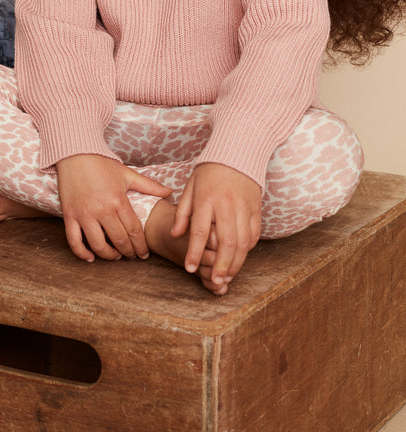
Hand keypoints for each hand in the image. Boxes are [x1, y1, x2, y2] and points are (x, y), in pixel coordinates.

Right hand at [56, 154, 169, 261]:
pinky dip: (81, 253)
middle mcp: (102, 210)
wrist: (75, 153)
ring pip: (98, 245)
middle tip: (131, 256)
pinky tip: (90, 258)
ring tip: (115, 256)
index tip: (144, 254)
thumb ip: (149, 186)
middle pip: (119, 241)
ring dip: (109, 255)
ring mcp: (84, 214)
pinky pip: (74, 240)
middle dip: (128, 252)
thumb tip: (169, 192)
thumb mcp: (127, 174)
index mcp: (119, 201)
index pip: (134, 231)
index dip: (141, 246)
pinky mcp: (69, 215)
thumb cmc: (101, 163)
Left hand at [172, 162, 261, 289]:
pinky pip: (254, 234)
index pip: (199, 231)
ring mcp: (244, 207)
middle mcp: (226, 205)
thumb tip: (175, 234)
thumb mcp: (190, 187)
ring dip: (236, 262)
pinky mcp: (256, 209)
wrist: (238, 151)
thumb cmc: (209, 171)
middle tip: (216, 280)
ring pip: (243, 242)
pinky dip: (248, 249)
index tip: (190, 268)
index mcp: (206, 199)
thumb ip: (183, 212)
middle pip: (226, 241)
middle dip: (221, 264)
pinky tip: (240, 257)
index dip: (194, 252)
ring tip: (228, 275)